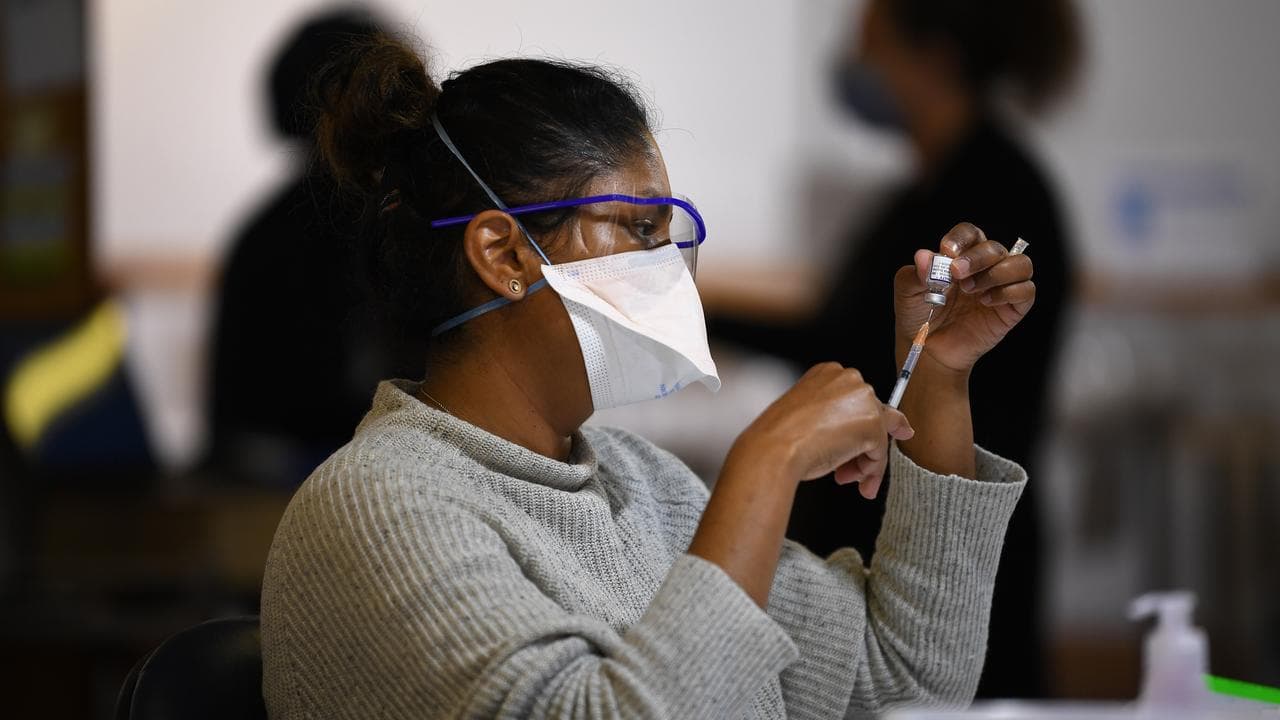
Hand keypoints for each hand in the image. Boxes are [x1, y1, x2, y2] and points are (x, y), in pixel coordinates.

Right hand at [731, 363, 914, 498]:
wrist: (776, 448)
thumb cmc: (781, 436)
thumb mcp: (807, 417)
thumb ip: (832, 418)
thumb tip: (853, 438)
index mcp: (828, 373)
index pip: (857, 399)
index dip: (857, 426)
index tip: (862, 439)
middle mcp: (849, 380)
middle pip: (871, 416)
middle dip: (860, 447)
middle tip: (848, 469)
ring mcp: (863, 399)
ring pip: (878, 435)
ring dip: (866, 462)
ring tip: (849, 477)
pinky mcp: (873, 423)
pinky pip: (880, 452)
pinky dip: (871, 470)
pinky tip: (858, 479)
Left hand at [894, 222, 1035, 374]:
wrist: (927, 348)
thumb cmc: (919, 315)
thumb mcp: (908, 292)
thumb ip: (915, 273)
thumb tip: (923, 256)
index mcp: (961, 257)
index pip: (971, 234)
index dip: (962, 238)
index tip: (947, 250)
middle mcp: (985, 268)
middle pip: (995, 247)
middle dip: (977, 258)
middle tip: (957, 273)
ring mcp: (1000, 287)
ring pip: (1020, 264)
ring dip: (997, 273)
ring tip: (970, 289)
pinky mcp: (1012, 308)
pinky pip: (1026, 291)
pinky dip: (1008, 292)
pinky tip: (986, 302)